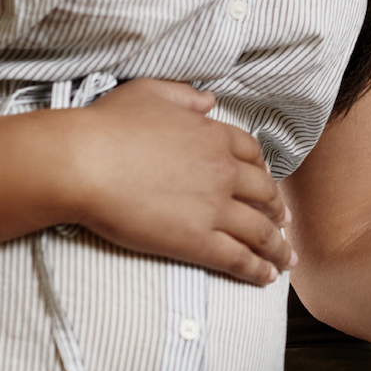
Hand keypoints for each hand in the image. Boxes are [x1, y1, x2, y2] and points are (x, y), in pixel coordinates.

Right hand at [60, 78, 292, 284]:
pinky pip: (238, 258)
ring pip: (260, 230)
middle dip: (277, 209)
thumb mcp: (150, 92)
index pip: (252, 154)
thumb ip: (185, 95)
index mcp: (213, 135)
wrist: (84, 163)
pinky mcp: (197, 241)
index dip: (263, 170)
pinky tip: (267, 278)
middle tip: (284, 221)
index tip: (266, 181)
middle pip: (264, 193)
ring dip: (278, 246)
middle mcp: (222, 171)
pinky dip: (258, 269)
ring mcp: (214, 208)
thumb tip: (209, 100)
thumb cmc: (107, 126)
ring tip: (287, 258)